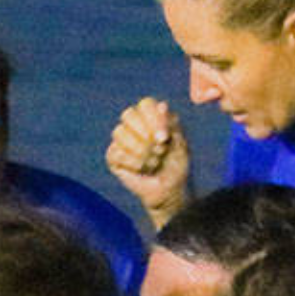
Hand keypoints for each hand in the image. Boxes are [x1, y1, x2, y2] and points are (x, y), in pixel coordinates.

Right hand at [105, 97, 190, 225]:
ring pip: (119, 132)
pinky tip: (142, 169)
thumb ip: (171, 125)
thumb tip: (162, 105)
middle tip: (159, 150)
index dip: (153, 119)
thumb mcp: (181, 144)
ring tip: (154, 162)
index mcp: (153, 117)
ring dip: (140, 150)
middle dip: (145, 134)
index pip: (145, 104)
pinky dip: (133, 163)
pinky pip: (116, 152)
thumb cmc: (176, 166)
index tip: (164, 138)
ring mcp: (122, 140)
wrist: (169, 191)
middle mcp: (135, 125)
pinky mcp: (113, 156)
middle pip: (128, 114)